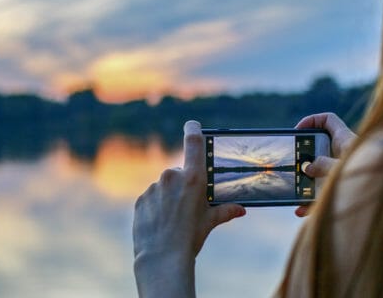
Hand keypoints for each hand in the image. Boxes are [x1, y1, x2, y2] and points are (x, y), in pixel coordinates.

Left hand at [133, 120, 245, 297]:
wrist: (161, 258)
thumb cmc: (190, 239)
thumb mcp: (209, 223)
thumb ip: (225, 211)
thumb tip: (241, 210)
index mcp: (193, 178)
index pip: (193, 142)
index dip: (193, 129)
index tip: (192, 124)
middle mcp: (171, 177)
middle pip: (180, 173)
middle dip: (184, 186)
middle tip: (189, 207)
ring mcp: (154, 187)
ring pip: (164, 187)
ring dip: (169, 197)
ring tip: (174, 221)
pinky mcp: (141, 199)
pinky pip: (151, 198)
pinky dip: (156, 206)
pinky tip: (161, 223)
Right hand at [293, 112, 356, 216]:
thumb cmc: (374, 177)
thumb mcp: (343, 168)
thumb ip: (324, 166)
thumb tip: (307, 168)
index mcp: (345, 141)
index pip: (328, 120)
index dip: (312, 121)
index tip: (299, 131)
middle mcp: (344, 154)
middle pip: (320, 148)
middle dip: (304, 156)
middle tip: (294, 164)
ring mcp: (343, 171)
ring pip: (320, 172)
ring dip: (307, 182)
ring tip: (295, 191)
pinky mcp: (345, 188)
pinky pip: (325, 193)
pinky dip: (312, 201)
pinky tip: (301, 210)